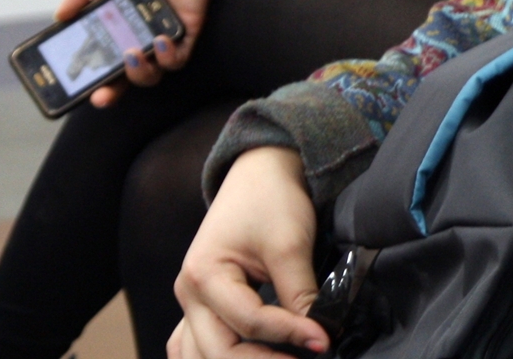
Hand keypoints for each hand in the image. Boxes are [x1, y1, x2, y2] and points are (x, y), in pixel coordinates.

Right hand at [56, 0, 221, 106]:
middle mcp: (135, 26)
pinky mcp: (187, 23)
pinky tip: (161, 42)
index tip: (70, 86)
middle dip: (110, 90)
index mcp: (110, 14)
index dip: (85, 72)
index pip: (95, 52)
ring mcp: (161, 27)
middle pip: (122, 71)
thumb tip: (59, 16)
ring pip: (152, 69)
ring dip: (141, 73)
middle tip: (101, 95)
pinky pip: (180, 55)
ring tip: (133, 56)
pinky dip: (170, 57)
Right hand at [169, 147, 325, 358]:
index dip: (289, 334)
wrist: (260, 172)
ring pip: (199, 356)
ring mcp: (190, 304)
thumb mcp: (290, 243)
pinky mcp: (201, 306)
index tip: (324, 340)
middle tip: (306, 357)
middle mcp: (188, 295)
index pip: (249, 322)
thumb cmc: (271, 199)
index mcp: (204, 276)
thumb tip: (319, 334)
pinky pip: (194, 347)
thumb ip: (301, 293)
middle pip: (218, 351)